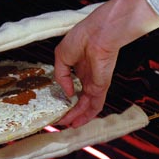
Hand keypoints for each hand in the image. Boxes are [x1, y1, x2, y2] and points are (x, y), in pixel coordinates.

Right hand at [54, 0, 158, 126]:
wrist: (99, 33)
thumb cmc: (82, 37)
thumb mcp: (61, 56)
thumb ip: (61, 75)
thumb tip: (67, 92)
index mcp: (79, 67)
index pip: (74, 87)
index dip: (65, 97)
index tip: (58, 105)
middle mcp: (88, 77)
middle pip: (80, 99)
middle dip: (71, 111)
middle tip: (61, 121)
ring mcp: (95, 83)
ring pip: (86, 105)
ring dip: (77, 117)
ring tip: (67, 125)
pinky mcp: (101, 87)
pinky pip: (94, 105)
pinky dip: (86, 116)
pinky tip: (76, 122)